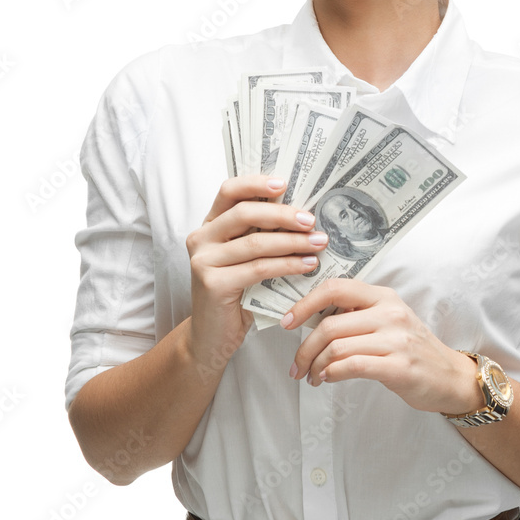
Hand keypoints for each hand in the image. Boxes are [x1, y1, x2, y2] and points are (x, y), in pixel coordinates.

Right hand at [185, 174, 329, 369]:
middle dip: (283, 214)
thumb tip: (304, 215)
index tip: (284, 183)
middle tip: (311, 220)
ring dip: (292, 242)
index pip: (229, 191)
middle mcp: (201, 238)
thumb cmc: (236, 294)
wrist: (212, 337)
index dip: (256, 183)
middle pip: (244, 213)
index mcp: (210, 224)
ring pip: (255, 242)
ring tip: (318, 243)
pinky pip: (258, 268)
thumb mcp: (246, 259)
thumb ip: (261, 235)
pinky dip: (287, 265)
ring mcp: (203, 261)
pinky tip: (307, 265)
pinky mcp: (212, 283)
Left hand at [280, 278, 483, 414]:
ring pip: (337, 347)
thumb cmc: (411, 349)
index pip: (335, 288)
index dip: (305, 304)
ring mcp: (396, 340)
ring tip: (312, 376)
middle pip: (330, 325)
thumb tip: (311, 319)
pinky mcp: (399, 366)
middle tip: (296, 366)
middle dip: (304, 348)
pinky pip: (352, 366)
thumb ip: (356, 315)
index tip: (287, 322)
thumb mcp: (387, 320)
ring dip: (315, 365)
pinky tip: (326, 379)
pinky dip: (332, 374)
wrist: (449, 377)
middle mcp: (390, 313)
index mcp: (383, 296)